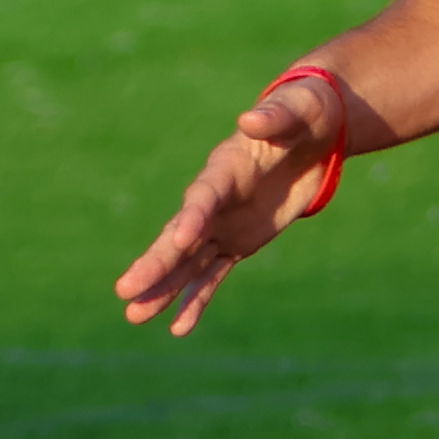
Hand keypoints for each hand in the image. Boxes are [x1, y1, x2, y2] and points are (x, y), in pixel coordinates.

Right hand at [115, 66, 357, 337]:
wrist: (312, 133)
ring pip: (188, 263)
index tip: (180, 240)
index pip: (204, 197)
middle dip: (156, 264)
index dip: (193, 218)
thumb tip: (251, 119)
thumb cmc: (302, 114)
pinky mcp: (238, 243)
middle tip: (125, 291)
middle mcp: (214, 202)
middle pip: (180, 237)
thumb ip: (274, 118)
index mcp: (224, 169)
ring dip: (164, 290)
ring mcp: (222, 226)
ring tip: (134, 317)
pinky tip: (178, 328)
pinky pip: (213, 275)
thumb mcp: (296, 111)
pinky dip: (197, 300)